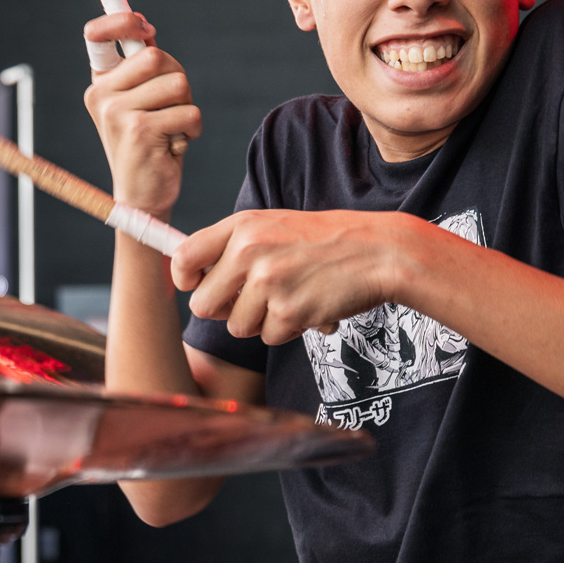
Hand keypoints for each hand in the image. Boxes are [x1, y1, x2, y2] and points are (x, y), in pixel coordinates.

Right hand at [82, 12, 199, 217]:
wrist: (141, 198)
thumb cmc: (149, 145)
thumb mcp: (140, 102)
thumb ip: (143, 67)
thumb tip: (146, 29)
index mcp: (99, 84)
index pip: (97, 34)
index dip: (122, 20)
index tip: (146, 28)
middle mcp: (101, 95)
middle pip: (156, 56)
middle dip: (177, 78)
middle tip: (170, 107)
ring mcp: (117, 113)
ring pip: (178, 83)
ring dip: (186, 107)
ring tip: (171, 129)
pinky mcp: (139, 131)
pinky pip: (189, 112)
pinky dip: (192, 129)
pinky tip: (174, 145)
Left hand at [173, 210, 425, 344]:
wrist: (379, 251)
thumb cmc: (326, 241)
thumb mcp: (275, 226)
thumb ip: (236, 247)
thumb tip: (194, 280)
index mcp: (242, 226)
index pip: (184, 258)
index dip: (186, 281)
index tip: (197, 287)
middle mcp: (249, 251)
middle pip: (203, 304)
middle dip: (226, 310)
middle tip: (254, 300)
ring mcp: (268, 282)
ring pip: (237, 326)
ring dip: (262, 321)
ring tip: (291, 296)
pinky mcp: (289, 310)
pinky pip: (269, 336)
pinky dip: (288, 329)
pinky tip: (309, 305)